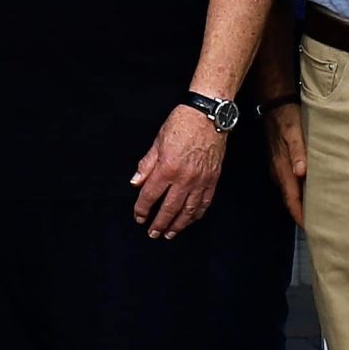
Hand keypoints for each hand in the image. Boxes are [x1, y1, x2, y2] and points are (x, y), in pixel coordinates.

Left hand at [130, 106, 225, 238]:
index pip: (150, 195)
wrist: (208, 115)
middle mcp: (184, 178)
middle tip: (153, 233)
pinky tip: (190, 220)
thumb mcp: (157, 141)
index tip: (138, 217)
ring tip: (170, 233)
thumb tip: (136, 183)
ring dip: (178, 225)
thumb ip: (146, 165)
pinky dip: (197, 215)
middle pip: (169, 208)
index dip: (142, 209)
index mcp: (167, 168)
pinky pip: (205, 203)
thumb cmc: (182, 124)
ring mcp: (200, 181)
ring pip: (188, 210)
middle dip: (159, 223)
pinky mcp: (213, 179)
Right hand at [263, 99, 306, 227]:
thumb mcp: (294, 131)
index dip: (300, 215)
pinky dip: (299, 189)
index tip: (312, 229)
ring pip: (290, 190)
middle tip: (320, 225)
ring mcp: (278, 166)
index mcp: (282, 167)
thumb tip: (301, 172)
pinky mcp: (280, 160)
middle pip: (290, 199)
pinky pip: (290, 181)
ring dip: (301, 201)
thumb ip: (298, 151)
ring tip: (317, 210)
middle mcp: (278, 170)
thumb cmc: (286, 115)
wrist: (273, 102)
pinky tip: (310, 188)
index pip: (291, 199)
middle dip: (302, 212)